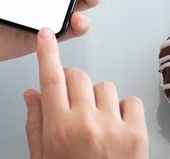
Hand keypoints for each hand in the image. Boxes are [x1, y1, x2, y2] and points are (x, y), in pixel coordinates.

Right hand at [24, 28, 148, 158]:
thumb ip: (35, 124)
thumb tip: (31, 94)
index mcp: (59, 128)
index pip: (50, 78)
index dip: (47, 53)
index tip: (46, 35)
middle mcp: (86, 122)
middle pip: (78, 76)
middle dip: (73, 84)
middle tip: (73, 103)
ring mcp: (114, 127)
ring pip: (104, 86)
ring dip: (98, 98)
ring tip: (97, 122)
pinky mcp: (137, 134)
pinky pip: (131, 100)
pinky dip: (124, 109)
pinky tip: (116, 127)